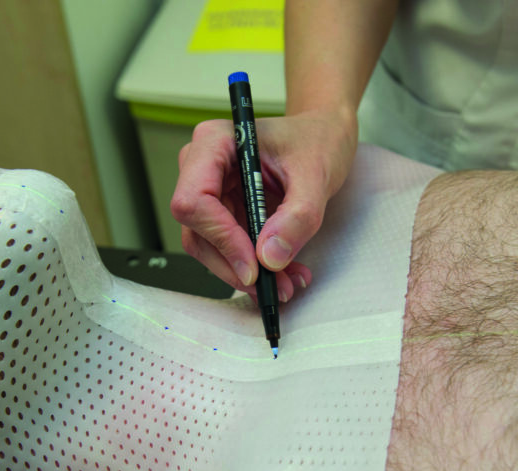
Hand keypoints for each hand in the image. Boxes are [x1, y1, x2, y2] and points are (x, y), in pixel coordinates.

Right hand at [170, 108, 356, 299]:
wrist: (324, 137)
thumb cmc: (317, 140)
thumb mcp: (317, 175)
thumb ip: (297, 216)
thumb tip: (269, 257)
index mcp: (215, 143)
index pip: (194, 201)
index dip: (221, 238)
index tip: (255, 265)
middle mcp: (203, 167)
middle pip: (198, 232)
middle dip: (235, 265)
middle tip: (275, 285)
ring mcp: (210, 192)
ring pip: (210, 248)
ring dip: (246, 273)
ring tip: (287, 281)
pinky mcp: (223, 213)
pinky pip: (228, 250)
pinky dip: (255, 268)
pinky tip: (283, 272)